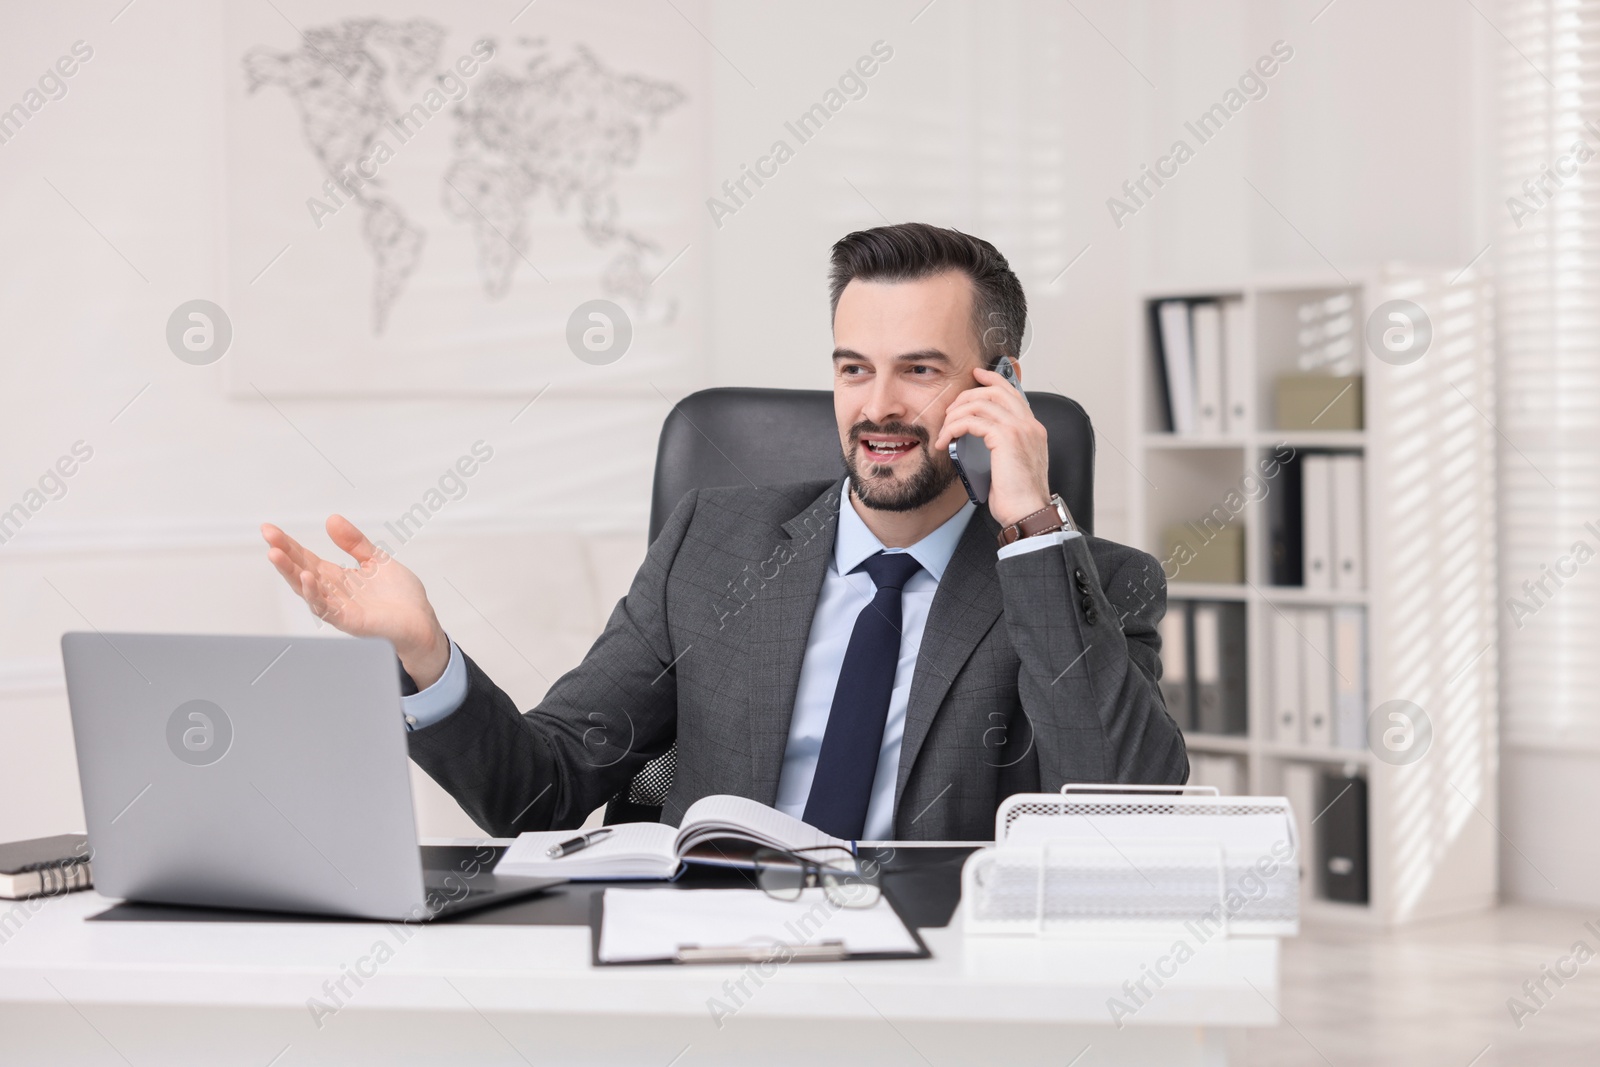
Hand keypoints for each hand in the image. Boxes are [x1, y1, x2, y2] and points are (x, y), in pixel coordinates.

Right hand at [261, 515, 451, 688]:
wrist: (422, 622)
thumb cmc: (400, 597)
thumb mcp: (376, 560)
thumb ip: (354, 542)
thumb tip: (331, 519)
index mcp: (337, 578)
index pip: (306, 558)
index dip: (288, 544)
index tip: (269, 529)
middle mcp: (333, 593)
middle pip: (301, 571)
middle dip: (283, 554)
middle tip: (267, 535)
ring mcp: (339, 608)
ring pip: (307, 590)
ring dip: (290, 572)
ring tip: (275, 554)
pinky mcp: (350, 621)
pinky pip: (326, 608)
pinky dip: (314, 594)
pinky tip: (306, 578)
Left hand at [934, 366, 1051, 527]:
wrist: (1028, 512)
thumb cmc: (1018, 496)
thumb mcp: (1013, 464)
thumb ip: (1003, 445)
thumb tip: (980, 436)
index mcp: (1033, 429)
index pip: (1012, 393)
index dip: (993, 380)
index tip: (976, 375)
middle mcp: (1029, 424)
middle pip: (995, 391)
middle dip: (967, 396)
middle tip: (950, 410)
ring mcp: (1020, 429)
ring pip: (980, 404)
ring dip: (956, 415)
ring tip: (945, 431)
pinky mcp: (1005, 438)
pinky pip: (972, 421)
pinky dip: (954, 428)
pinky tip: (947, 441)